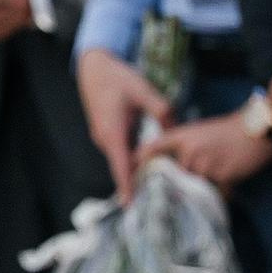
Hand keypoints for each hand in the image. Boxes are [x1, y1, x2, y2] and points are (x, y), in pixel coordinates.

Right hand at [77, 48, 176, 198]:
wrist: (95, 68)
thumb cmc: (119, 79)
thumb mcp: (145, 91)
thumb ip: (162, 111)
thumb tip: (176, 131)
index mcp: (113, 133)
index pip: (121, 166)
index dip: (127, 185)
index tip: (130, 204)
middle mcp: (105, 139)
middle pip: (124, 165)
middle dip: (140, 179)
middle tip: (163, 192)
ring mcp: (105, 136)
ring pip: (124, 156)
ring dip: (139, 165)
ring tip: (162, 177)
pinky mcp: (108, 131)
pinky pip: (123, 148)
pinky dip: (135, 154)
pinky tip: (152, 155)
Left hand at [139, 115, 271, 191]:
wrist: (257, 129)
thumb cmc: (230, 130)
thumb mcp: (201, 131)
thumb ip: (183, 146)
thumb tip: (168, 167)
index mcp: (182, 137)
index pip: (151, 149)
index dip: (139, 161)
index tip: (132, 173)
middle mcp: (189, 151)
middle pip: (174, 176)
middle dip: (181, 181)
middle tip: (190, 181)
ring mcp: (204, 164)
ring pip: (195, 185)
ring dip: (204, 185)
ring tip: (218, 173)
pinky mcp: (220, 175)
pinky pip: (215, 190)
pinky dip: (221, 189)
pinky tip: (229, 178)